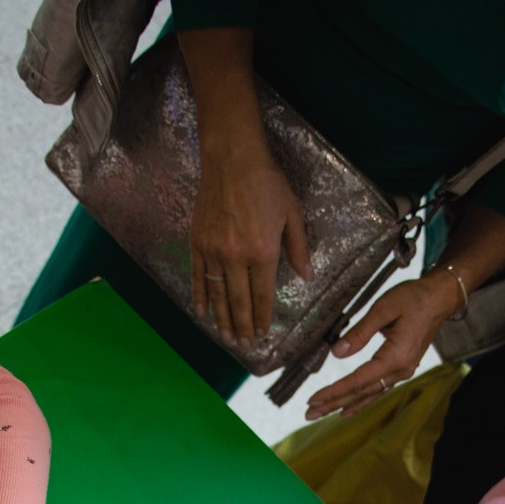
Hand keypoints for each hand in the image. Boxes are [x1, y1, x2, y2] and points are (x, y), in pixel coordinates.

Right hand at [191, 145, 312, 344]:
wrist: (232, 159)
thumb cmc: (267, 183)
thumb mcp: (292, 214)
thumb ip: (298, 248)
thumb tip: (306, 276)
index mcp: (262, 252)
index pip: (263, 296)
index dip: (262, 318)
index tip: (262, 334)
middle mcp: (236, 257)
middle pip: (239, 301)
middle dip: (242, 326)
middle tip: (243, 343)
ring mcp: (213, 251)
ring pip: (217, 294)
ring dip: (222, 318)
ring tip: (226, 336)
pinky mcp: (198, 243)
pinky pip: (198, 277)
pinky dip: (200, 297)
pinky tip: (203, 312)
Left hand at [304, 276, 457, 420]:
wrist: (439, 298)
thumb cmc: (414, 299)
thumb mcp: (384, 308)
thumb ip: (360, 332)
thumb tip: (337, 352)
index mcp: (396, 357)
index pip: (358, 380)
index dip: (334, 391)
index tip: (313, 399)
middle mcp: (401, 370)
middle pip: (362, 392)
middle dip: (334, 403)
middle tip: (309, 413)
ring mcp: (403, 371)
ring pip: (369, 394)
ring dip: (344, 405)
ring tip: (322, 414)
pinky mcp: (402, 368)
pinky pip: (378, 390)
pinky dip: (361, 401)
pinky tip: (348, 409)